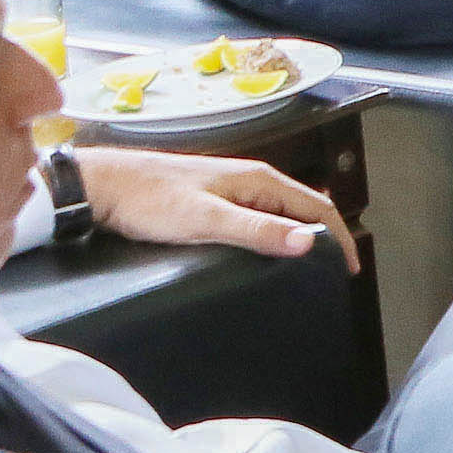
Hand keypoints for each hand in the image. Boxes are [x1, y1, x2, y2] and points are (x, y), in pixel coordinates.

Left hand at [73, 146, 355, 271]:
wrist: (104, 185)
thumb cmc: (149, 199)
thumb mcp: (205, 220)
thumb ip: (257, 231)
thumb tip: (308, 243)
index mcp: (260, 180)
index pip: (318, 208)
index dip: (339, 239)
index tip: (348, 270)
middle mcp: (253, 179)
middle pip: (306, 208)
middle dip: (327, 237)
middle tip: (333, 273)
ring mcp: (234, 187)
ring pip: (283, 212)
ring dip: (302, 236)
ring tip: (308, 266)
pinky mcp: (216, 198)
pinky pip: (262, 216)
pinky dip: (277, 233)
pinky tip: (268, 251)